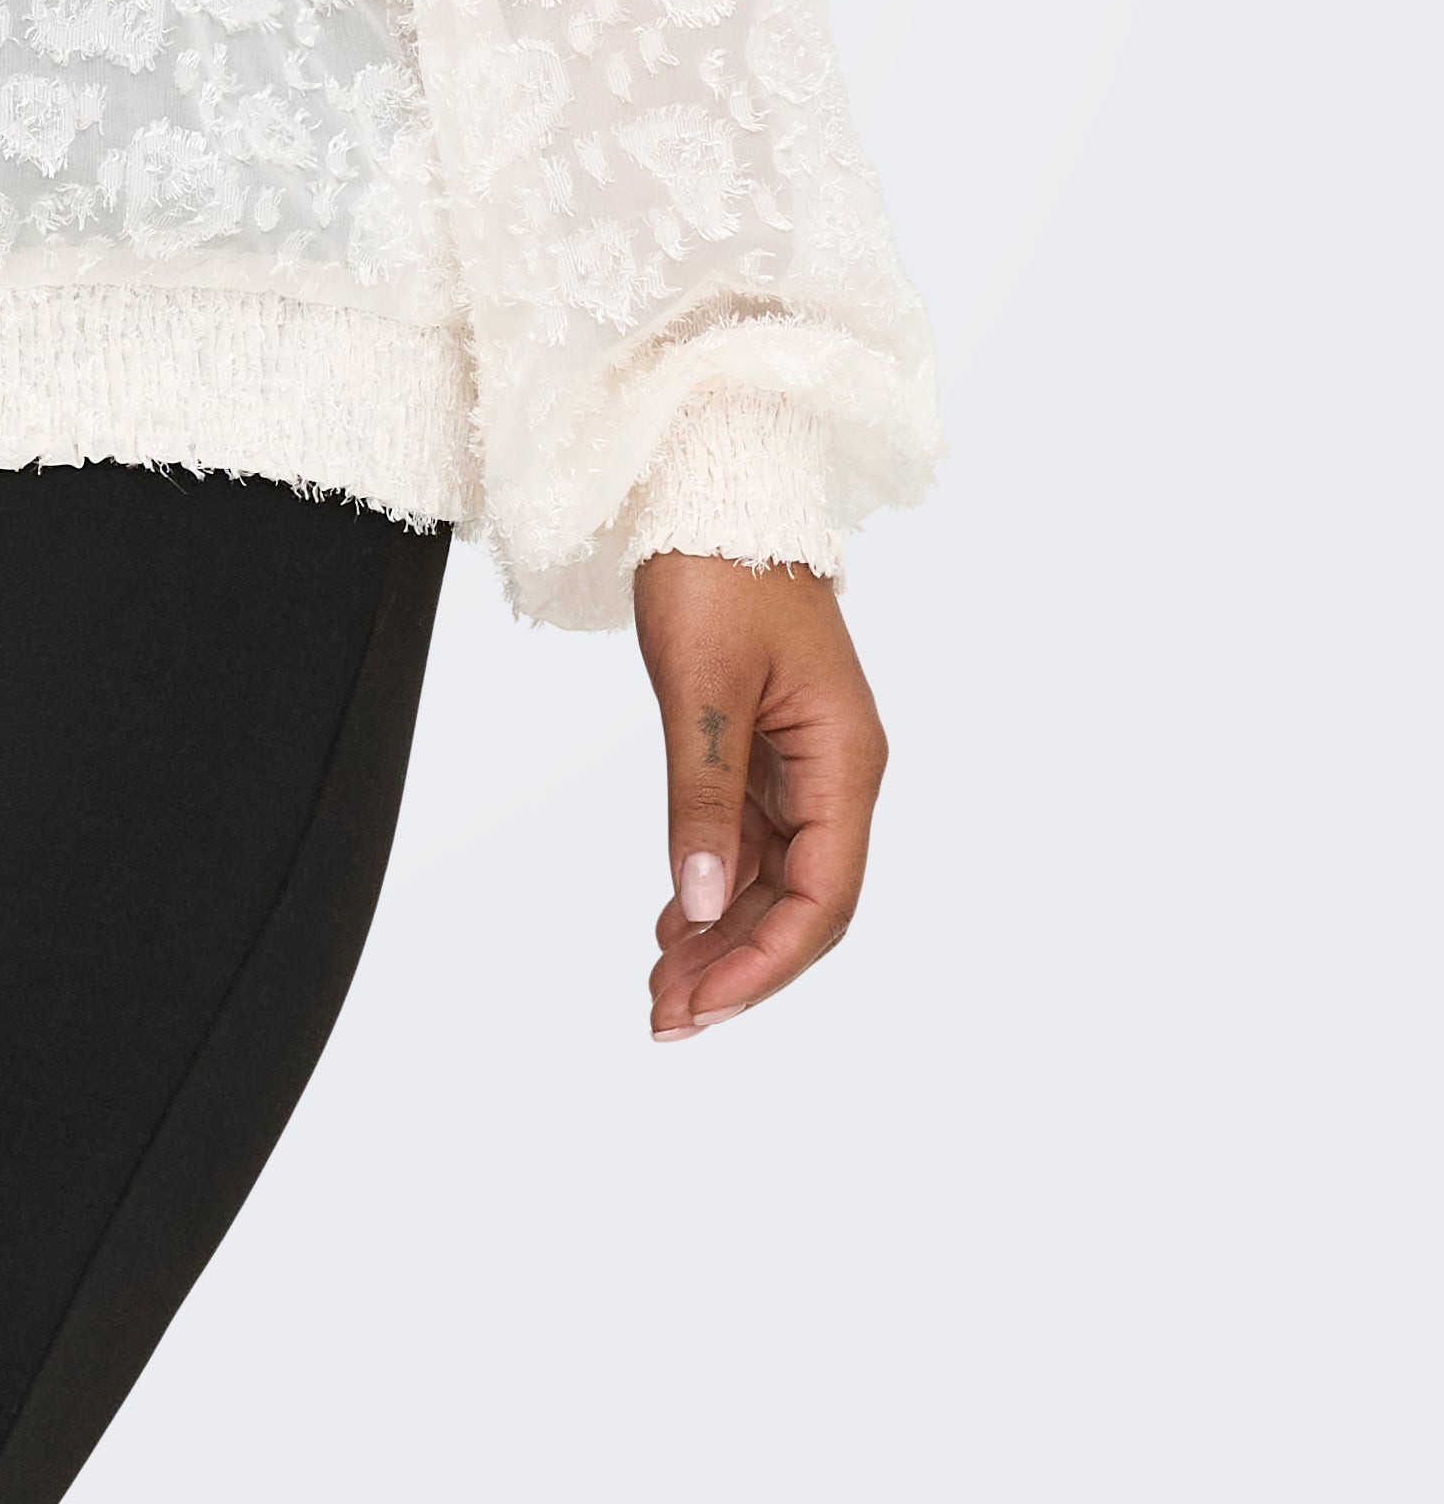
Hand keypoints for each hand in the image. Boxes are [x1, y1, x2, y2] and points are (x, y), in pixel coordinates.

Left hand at [633, 553, 887, 1040]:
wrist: (711, 485)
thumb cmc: (716, 569)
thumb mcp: (701, 687)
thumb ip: (702, 799)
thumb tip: (699, 904)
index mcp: (845, 758)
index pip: (823, 895)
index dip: (764, 961)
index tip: (699, 1005)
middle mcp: (836, 771)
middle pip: (803, 901)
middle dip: (738, 966)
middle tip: (663, 1018)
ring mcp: (802, 763)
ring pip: (773, 880)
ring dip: (721, 936)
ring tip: (658, 989)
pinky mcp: (765, 750)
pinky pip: (749, 842)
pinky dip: (711, 886)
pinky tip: (672, 924)